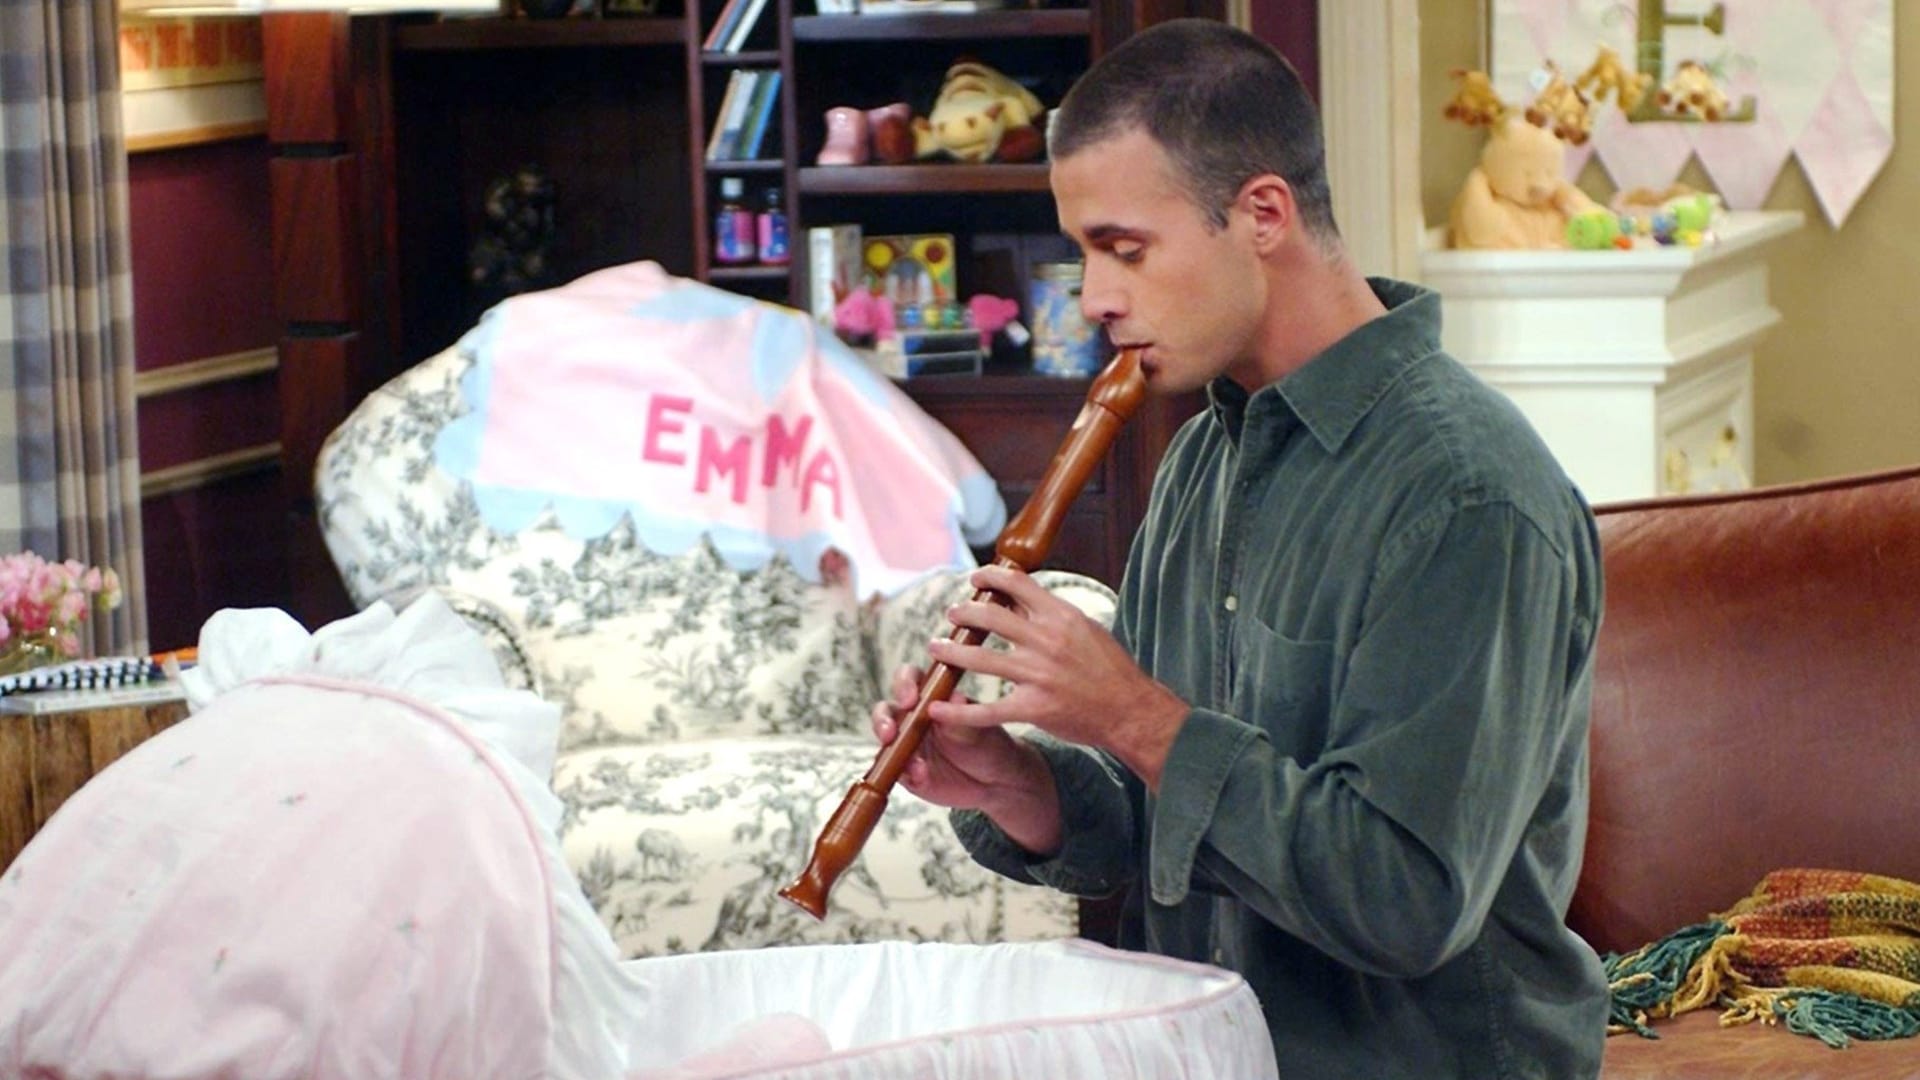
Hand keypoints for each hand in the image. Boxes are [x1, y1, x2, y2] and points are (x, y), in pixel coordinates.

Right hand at [871, 663, 1062, 854]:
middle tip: (890, 731)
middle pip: (886, 711)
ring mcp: (907, 746)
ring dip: (891, 750)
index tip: (910, 699)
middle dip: (883, 719)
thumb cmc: (989, 744)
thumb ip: (962, 714)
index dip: (904, 685)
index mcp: (930, 697)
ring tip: (912, 761)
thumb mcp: (979, 729)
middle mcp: (913, 719)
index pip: (909, 680)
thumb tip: (954, 695)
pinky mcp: (907, 773)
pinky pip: (898, 772)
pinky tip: (922, 776)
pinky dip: (907, 774)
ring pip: (885, 744)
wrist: (997, 781)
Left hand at [924, 564, 1187, 789]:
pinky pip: (985, 710)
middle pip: (991, 615)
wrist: (1131, 711)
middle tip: (951, 612)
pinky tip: (935, 709)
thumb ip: (1054, 616)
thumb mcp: (1087, 629)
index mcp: (1061, 616)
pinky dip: (957, 711)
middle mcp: (1046, 641)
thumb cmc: (1112, 669)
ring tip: (935, 648)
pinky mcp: (1032, 708)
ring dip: (951, 651)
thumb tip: (1024, 599)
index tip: (975, 578)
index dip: (990, 577)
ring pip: (980, 658)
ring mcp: (1037, 675)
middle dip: (964, 611)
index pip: (1017, 584)